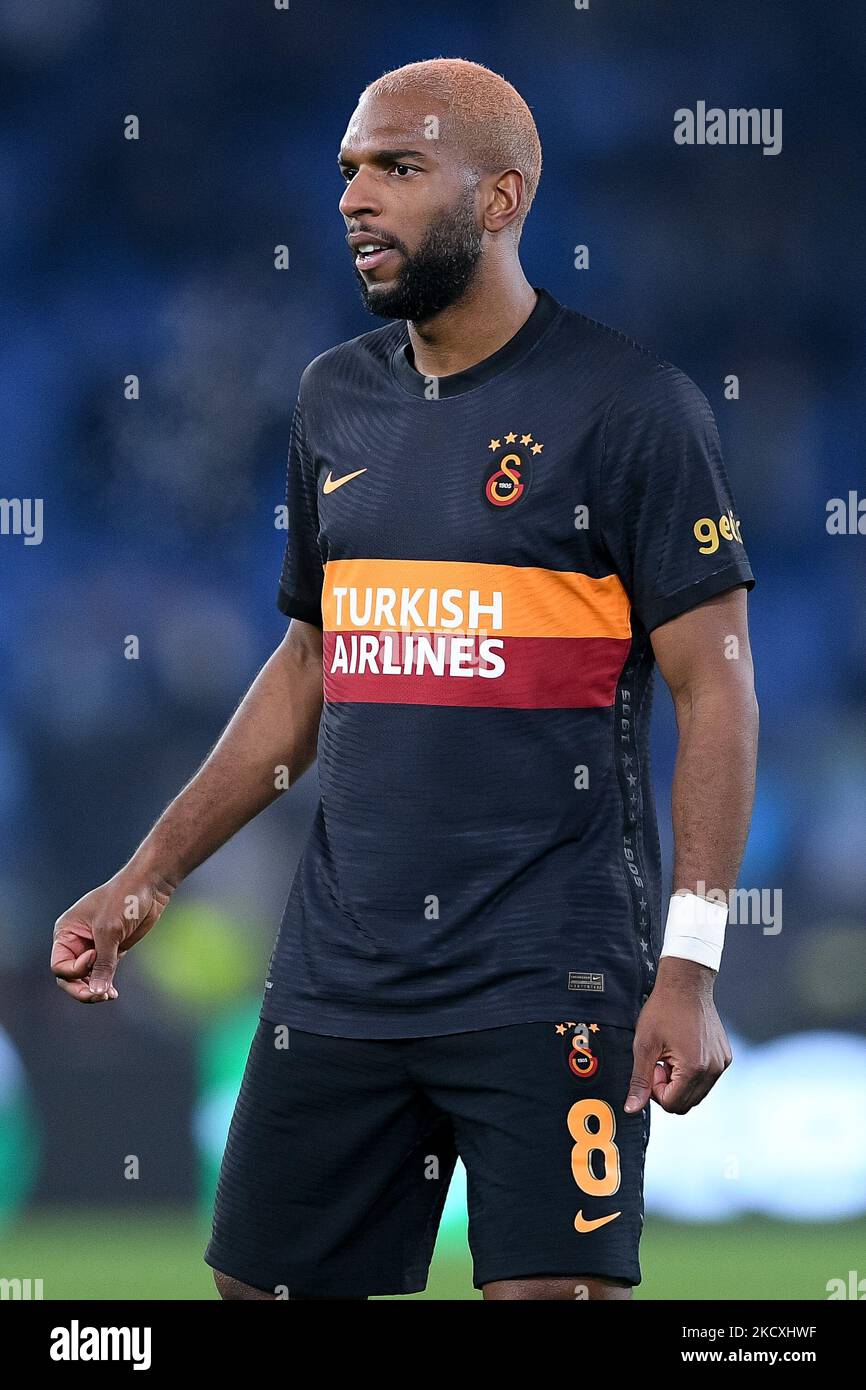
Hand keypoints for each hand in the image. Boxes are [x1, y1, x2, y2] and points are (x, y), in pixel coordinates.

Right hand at [51, 861, 175, 1002]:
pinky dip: (105, 985)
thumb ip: (102, 963)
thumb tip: (96, 992)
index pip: (60, 966)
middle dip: (81, 989)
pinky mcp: (112, 950)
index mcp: (66, 932)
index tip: (94, 954)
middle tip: (99, 996)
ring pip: (86, 978)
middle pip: (69, 976)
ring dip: (94, 990)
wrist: (149, 886)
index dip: (75, 970)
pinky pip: (103, 974)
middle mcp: (76, 941)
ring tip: (109, 996)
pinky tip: (112, 994)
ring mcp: (94, 947)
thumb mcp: (109, 931)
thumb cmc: (123, 900)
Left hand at [624, 957, 731, 1113]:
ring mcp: (721, 1063)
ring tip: (671, 1054)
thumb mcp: (645, 1045)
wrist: (686, 984)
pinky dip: (691, 1072)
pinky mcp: (724, 1056)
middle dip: (668, 1087)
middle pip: (686, 1102)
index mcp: (695, 1068)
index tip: (653, 1066)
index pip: (672, 1104)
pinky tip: (682, 1049)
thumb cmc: (664, 1009)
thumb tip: (632, 1108)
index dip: (656, 1089)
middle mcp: (713, 1069)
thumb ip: (639, 1080)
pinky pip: (706, 1078)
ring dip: (679, 1080)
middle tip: (660, 1061)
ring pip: (696, 1092)